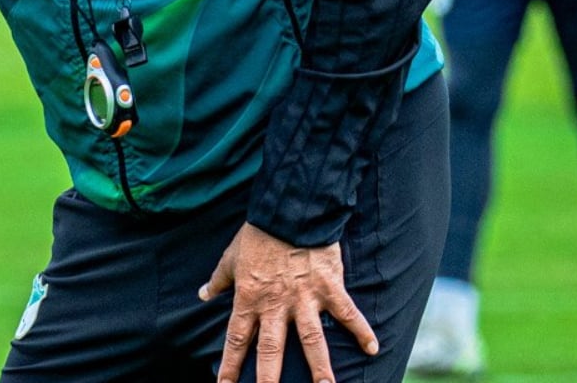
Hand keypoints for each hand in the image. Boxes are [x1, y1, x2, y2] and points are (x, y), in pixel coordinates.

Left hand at [198, 223, 375, 382]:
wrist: (289, 210)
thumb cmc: (258, 234)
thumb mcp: (231, 257)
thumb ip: (219, 280)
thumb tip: (203, 294)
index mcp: (250, 298)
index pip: (237, 339)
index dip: (230, 366)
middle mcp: (276, 304)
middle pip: (271, 349)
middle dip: (269, 378)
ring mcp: (304, 298)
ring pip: (311, 339)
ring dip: (320, 367)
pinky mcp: (329, 286)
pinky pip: (347, 312)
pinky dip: (362, 329)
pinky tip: (373, 348)